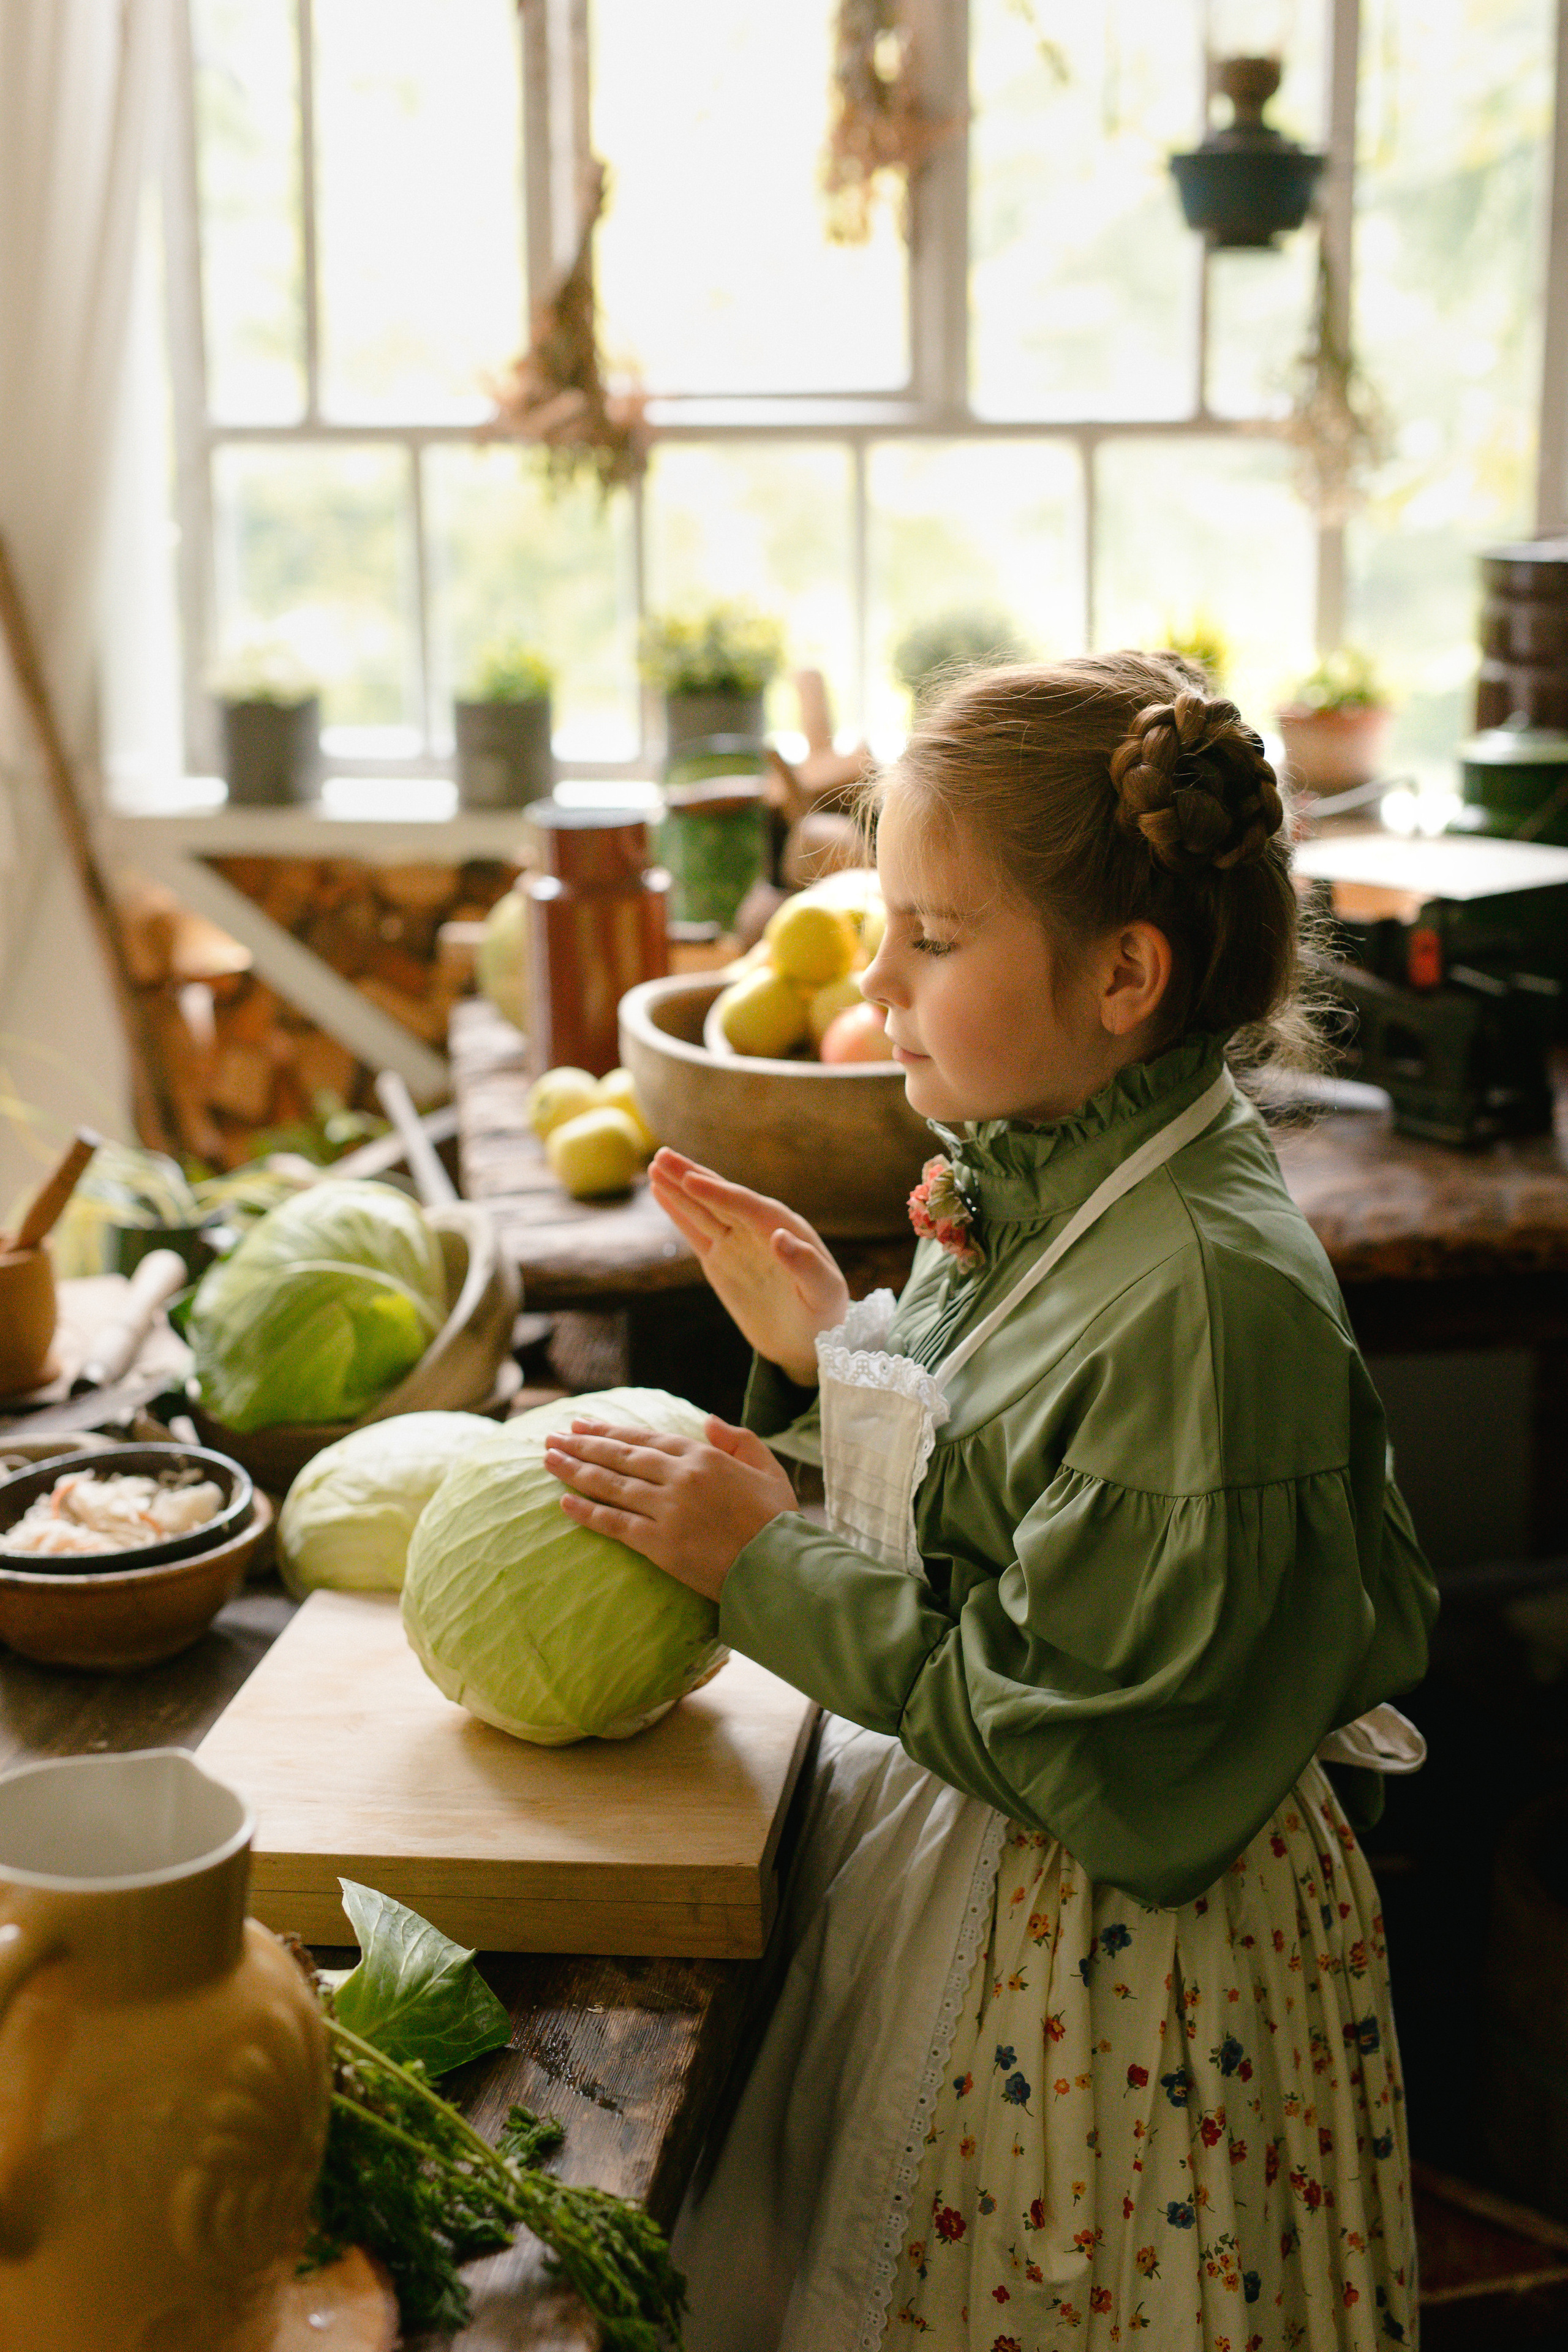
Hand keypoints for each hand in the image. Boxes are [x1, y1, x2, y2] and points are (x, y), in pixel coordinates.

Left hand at [542, 1414, 796, 1601]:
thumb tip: (707, 1420)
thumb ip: (739, 1440)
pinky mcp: (661, 1544)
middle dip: (582, 1445)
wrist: (781, 1567)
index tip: (582, 1425)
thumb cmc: (779, 1521)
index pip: (645, 1440)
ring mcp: (668, 1511)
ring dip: (575, 1471)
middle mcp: (680, 1478)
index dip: (610, 1432)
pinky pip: (615, 1524)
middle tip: (554, 1438)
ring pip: (611, 1486)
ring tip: (548, 1460)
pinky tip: (564, 1503)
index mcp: (704, 1457)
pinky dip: (588, 1513)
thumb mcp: (767, 1469)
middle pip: (620, 1457)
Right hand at [647, 1149, 848, 1385]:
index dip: (718, 1193)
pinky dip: (678, 1212)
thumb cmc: (825, 1317)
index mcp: (786, 1229)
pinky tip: (662, 1192)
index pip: (747, 1206)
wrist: (810, 1341)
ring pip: (703, 1209)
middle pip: (720, 1198)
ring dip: (679, 1188)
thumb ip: (807, 1266)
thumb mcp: (825, 1294)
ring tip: (654, 1164)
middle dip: (691, 1177)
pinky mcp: (722, 1258)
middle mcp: (759, 1229)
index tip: (691, 1179)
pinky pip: (696, 1231)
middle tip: (661, 1155)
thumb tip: (780, 1236)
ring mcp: (738, 1242)